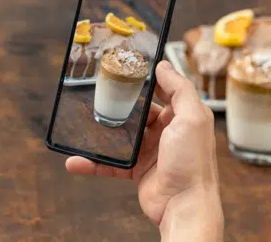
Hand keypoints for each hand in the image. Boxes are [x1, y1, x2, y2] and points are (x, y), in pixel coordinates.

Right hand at [66, 61, 222, 240]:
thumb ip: (180, 89)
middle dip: (119, 104)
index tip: (127, 68)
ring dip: (102, 133)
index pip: (165, 91)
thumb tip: (164, 65)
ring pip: (122, 137)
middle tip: (97, 93)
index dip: (148, 80)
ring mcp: (152, 151)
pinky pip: (112, 163)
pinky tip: (76, 160)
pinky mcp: (138, 170)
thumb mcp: (192, 118)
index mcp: (184, 116)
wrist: (184, 205)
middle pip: (139, 112)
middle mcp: (169, 131)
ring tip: (82, 123)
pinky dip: (94, 163)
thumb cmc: (193, 163)